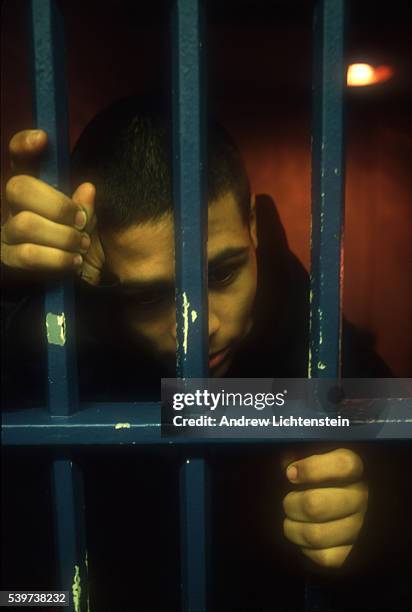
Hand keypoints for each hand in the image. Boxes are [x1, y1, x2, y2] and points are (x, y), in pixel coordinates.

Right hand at [1, 129, 103, 284]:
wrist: (67, 285)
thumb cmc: (75, 246)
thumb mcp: (86, 225)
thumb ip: (85, 208)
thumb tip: (87, 189)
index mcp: (32, 191)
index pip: (19, 159)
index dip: (24, 144)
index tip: (42, 139)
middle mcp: (11, 207)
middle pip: (18, 188)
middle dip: (57, 205)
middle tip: (81, 221)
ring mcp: (5, 233)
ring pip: (26, 224)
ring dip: (62, 237)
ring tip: (81, 246)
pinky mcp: (7, 260)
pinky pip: (28, 255)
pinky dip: (56, 259)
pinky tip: (73, 263)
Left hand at [282, 448, 367, 567]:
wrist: (334, 502)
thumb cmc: (319, 476)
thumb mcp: (313, 457)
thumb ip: (302, 456)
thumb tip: (289, 468)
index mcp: (356, 469)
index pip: (344, 465)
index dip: (311, 469)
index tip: (290, 473)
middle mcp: (363, 498)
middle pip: (315, 505)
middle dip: (291, 504)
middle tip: (288, 501)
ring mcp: (361, 528)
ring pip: (315, 535)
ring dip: (293, 528)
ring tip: (291, 520)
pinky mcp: (354, 554)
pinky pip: (323, 557)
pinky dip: (306, 548)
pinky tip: (305, 535)